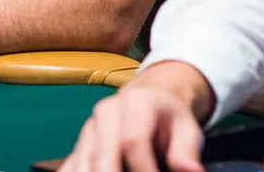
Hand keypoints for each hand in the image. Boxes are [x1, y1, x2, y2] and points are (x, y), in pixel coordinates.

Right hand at [60, 63, 213, 171]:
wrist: (150, 98)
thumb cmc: (170, 118)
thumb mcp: (188, 129)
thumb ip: (187, 151)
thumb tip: (191, 171)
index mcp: (136, 104)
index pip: (132, 141)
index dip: (143, 170)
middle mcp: (107, 113)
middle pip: (102, 154)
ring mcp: (90, 128)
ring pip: (84, 162)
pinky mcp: (81, 143)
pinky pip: (72, 164)